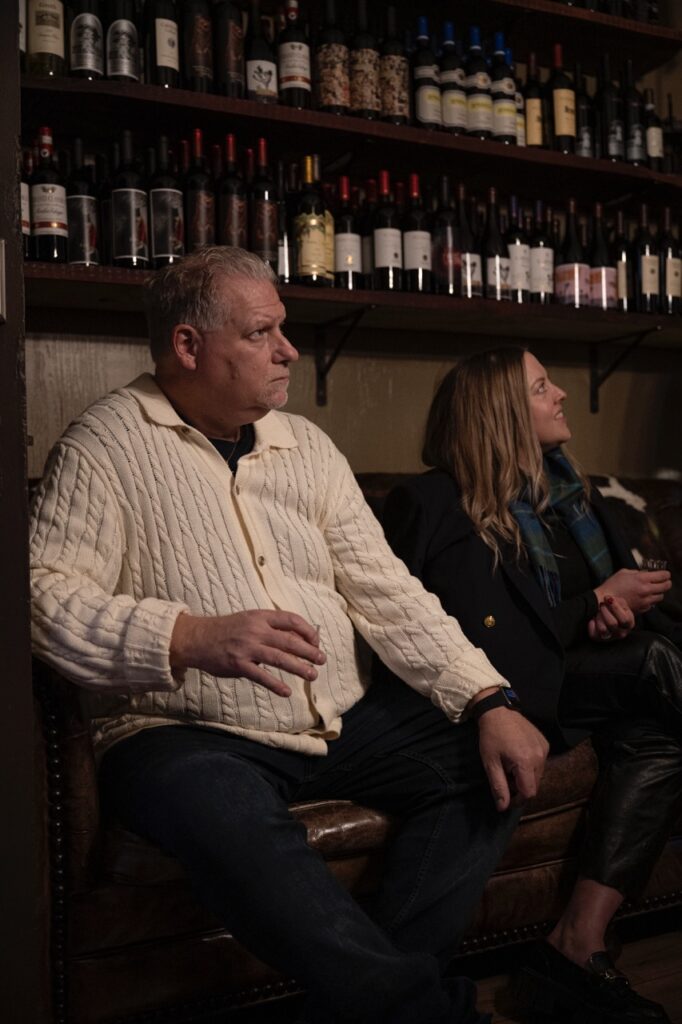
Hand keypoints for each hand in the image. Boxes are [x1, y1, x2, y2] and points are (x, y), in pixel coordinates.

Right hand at [169, 610, 324, 696]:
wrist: (197, 638)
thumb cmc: (228, 630)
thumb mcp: (250, 621)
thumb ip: (271, 629)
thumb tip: (299, 640)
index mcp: (260, 617)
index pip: (291, 620)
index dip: (307, 631)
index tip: (315, 642)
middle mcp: (255, 630)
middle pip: (289, 640)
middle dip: (309, 651)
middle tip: (322, 660)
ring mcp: (246, 647)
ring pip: (279, 657)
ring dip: (299, 667)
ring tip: (312, 675)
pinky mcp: (238, 664)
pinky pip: (260, 676)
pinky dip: (275, 684)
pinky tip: (287, 691)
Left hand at [476, 707, 548, 812]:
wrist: (498, 711)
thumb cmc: (491, 737)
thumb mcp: (490, 763)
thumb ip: (498, 787)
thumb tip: (503, 808)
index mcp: (526, 762)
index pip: (529, 793)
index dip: (518, 799)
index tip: (507, 796)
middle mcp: (540, 757)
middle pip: (535, 785)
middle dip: (521, 787)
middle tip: (506, 778)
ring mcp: (545, 749)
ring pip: (539, 775)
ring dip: (526, 777)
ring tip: (510, 766)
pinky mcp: (546, 743)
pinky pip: (541, 763)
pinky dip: (531, 766)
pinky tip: (518, 757)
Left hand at [587, 595, 634, 641]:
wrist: (604, 610)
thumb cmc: (612, 605)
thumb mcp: (618, 601)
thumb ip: (615, 600)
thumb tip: (609, 599)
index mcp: (629, 623)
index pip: (624, 619)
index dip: (614, 607)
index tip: (608, 598)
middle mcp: (622, 633)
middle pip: (612, 624)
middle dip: (604, 611)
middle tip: (602, 605)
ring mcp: (610, 638)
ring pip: (603, 629)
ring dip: (598, 617)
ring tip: (598, 612)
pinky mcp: (599, 639)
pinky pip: (594, 634)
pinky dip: (592, 624)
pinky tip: (594, 619)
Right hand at [594, 568, 670, 614]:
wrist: (604, 600)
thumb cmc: (611, 585)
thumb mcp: (623, 572)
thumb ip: (636, 572)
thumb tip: (645, 573)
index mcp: (642, 578)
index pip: (663, 576)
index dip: (666, 574)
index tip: (665, 574)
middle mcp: (646, 590)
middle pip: (666, 586)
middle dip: (666, 583)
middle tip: (663, 582)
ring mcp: (645, 601)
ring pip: (661, 596)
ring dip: (658, 592)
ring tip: (652, 590)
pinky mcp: (642, 609)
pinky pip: (652, 604)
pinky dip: (650, 600)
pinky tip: (643, 597)